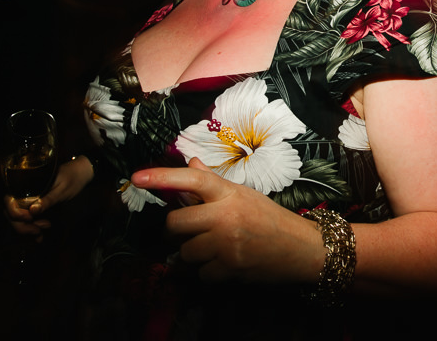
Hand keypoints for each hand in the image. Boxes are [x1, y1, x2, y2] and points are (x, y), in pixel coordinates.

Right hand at [4, 155, 93, 238]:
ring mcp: (29, 200)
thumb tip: (31, 211)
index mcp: (27, 184)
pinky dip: (32, 229)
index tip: (30, 218)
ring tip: (45, 227)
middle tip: (39, 230)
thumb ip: (48, 199)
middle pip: (11, 213)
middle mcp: (24, 192)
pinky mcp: (36, 206)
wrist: (81, 173)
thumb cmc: (72, 177)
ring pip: (18, 219)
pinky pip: (28, 219)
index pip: (9, 201)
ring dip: (28, 228)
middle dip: (22, 225)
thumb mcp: (62, 189)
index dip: (15, 213)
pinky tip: (40, 237)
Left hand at [131, 158, 324, 283]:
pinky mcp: (230, 268)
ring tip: (211, 247)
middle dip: (176, 230)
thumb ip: (213, 182)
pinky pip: (200, 273)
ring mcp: (227, 244)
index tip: (137, 177)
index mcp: (229, 193)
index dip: (162, 177)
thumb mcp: (243, 194)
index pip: (192, 178)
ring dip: (192, 253)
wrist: (299, 247)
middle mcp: (226, 216)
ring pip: (185, 251)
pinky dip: (207, 271)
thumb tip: (190, 163)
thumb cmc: (269, 218)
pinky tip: (222, 262)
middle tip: (187, 230)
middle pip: (176, 222)